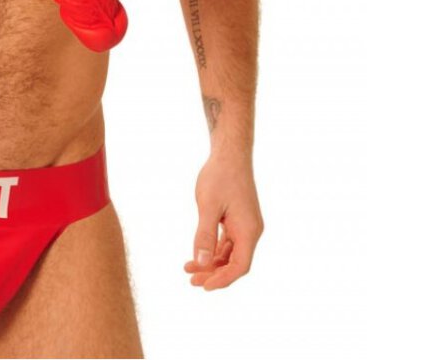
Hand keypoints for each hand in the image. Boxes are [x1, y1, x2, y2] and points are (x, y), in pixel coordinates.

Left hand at [184, 152, 263, 289]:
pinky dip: (214, 249)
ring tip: (188, 268)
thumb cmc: (219, 176)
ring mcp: (245, 225)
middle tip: (190, 280)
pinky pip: (227, 242)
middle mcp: (250, 231)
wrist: (229, 153)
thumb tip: (201, 263)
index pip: (240, 266)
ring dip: (211, 262)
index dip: (223, 279)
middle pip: (234, 263)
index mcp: (249, 231)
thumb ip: (204, 235)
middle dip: (213, 273)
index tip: (204, 286)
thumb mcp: (208, 206)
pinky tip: (198, 253)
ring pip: (230, 253)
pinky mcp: (238, 219)